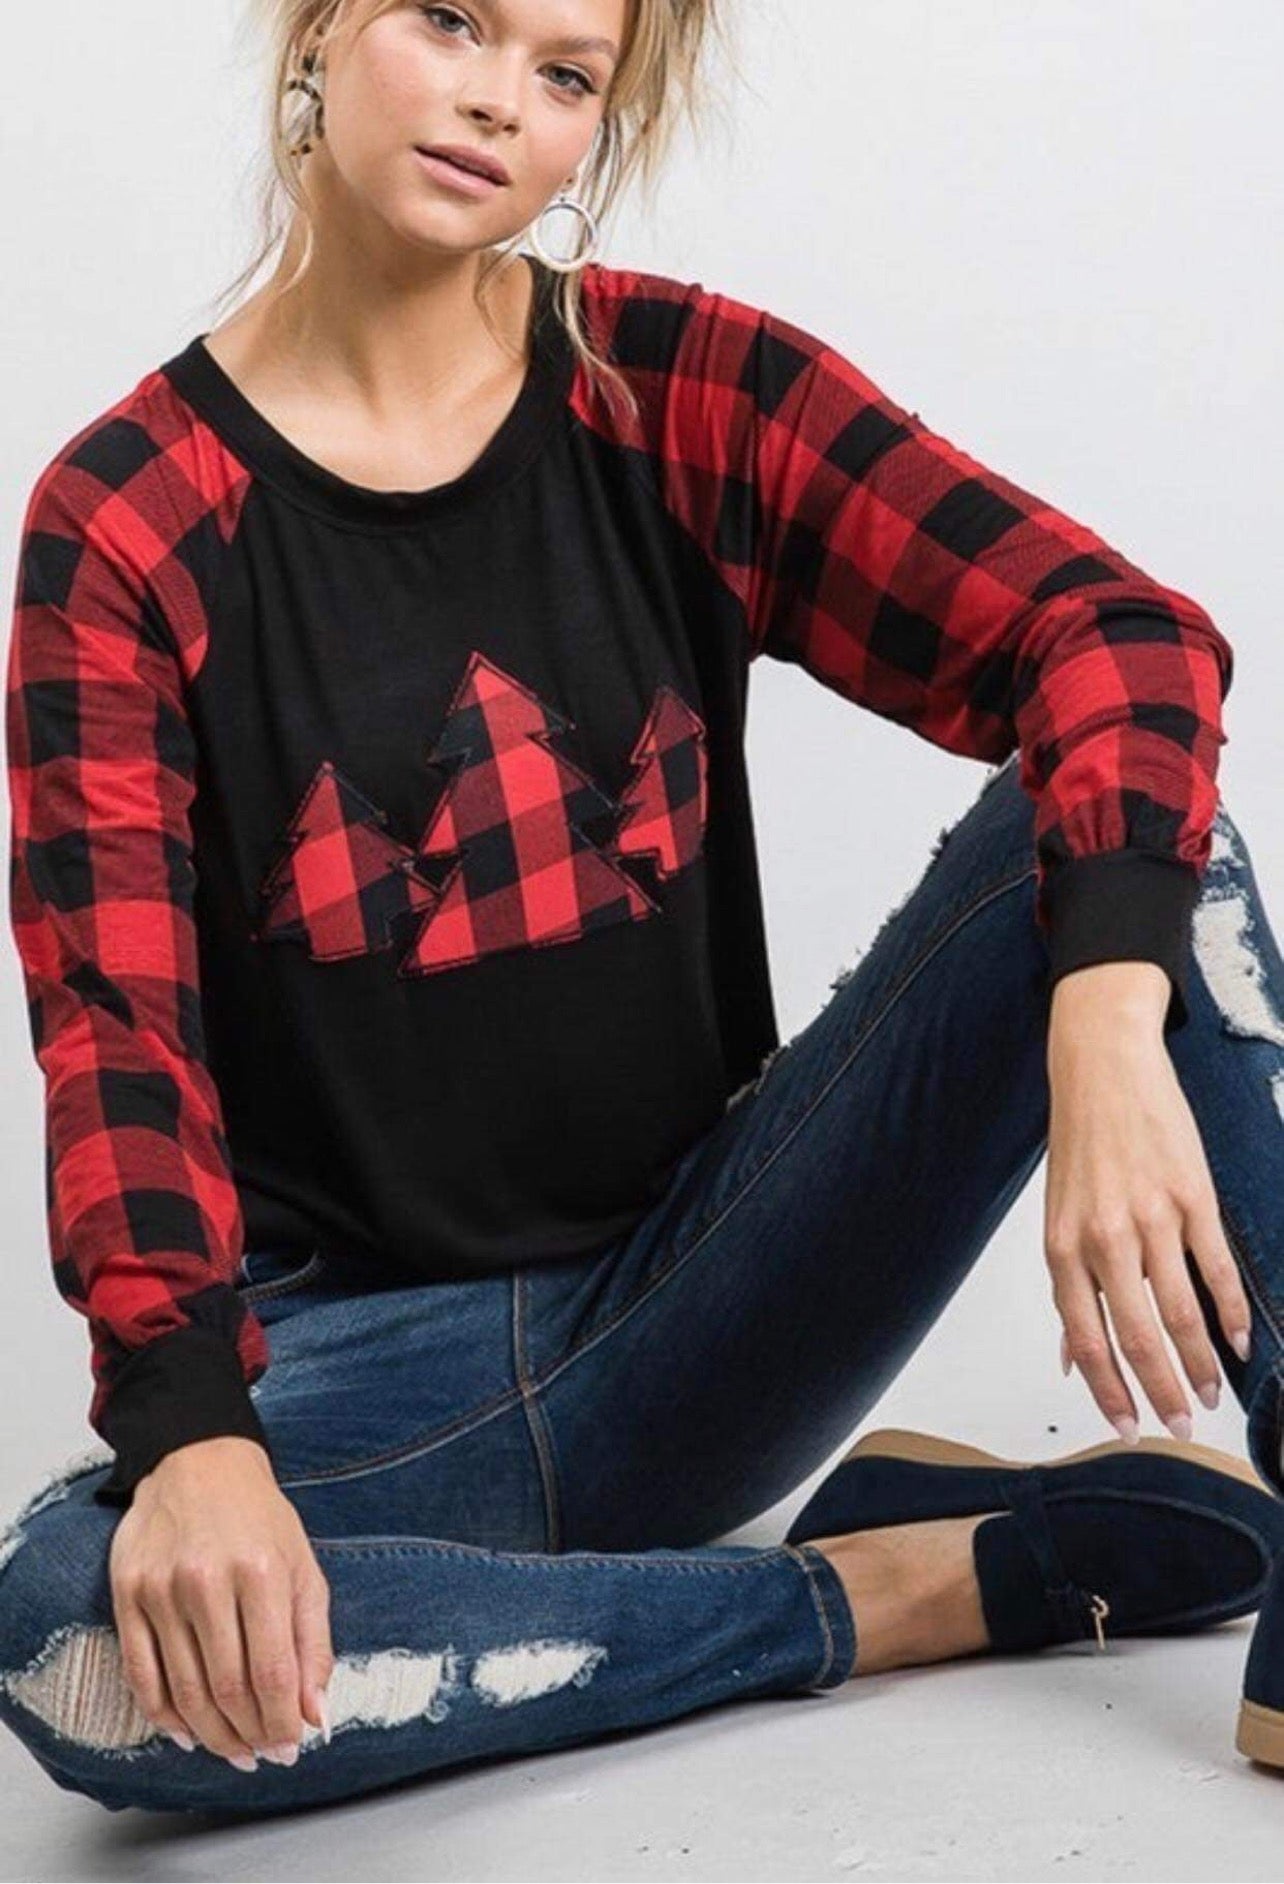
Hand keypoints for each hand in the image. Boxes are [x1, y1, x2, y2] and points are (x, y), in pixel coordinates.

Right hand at [109, 1436, 333, 1768]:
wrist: (199, 1463)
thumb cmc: (259, 1519)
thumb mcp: (303, 1568)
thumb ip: (313, 1643)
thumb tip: (314, 1714)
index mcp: (262, 1572)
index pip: (271, 1674)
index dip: (281, 1723)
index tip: (289, 1747)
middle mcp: (208, 1580)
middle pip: (227, 1689)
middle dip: (249, 1735)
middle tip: (261, 1755)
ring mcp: (162, 1589)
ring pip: (184, 1690)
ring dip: (210, 1734)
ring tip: (231, 1751)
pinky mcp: (127, 1593)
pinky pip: (141, 1673)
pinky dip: (162, 1714)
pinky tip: (184, 1732)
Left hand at [1045, 968, 1251, 1441]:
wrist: (1103, 1066)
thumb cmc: (1081, 1144)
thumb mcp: (1057, 1216)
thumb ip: (1070, 1287)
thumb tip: (1069, 1357)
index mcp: (1063, 1247)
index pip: (1087, 1340)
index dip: (1109, 1393)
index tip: (1129, 1429)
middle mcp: (1105, 1238)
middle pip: (1138, 1336)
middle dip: (1163, 1391)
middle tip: (1182, 1427)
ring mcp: (1152, 1217)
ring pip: (1182, 1310)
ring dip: (1202, 1362)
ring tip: (1214, 1395)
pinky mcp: (1193, 1196)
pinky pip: (1217, 1268)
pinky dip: (1232, 1311)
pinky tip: (1241, 1341)